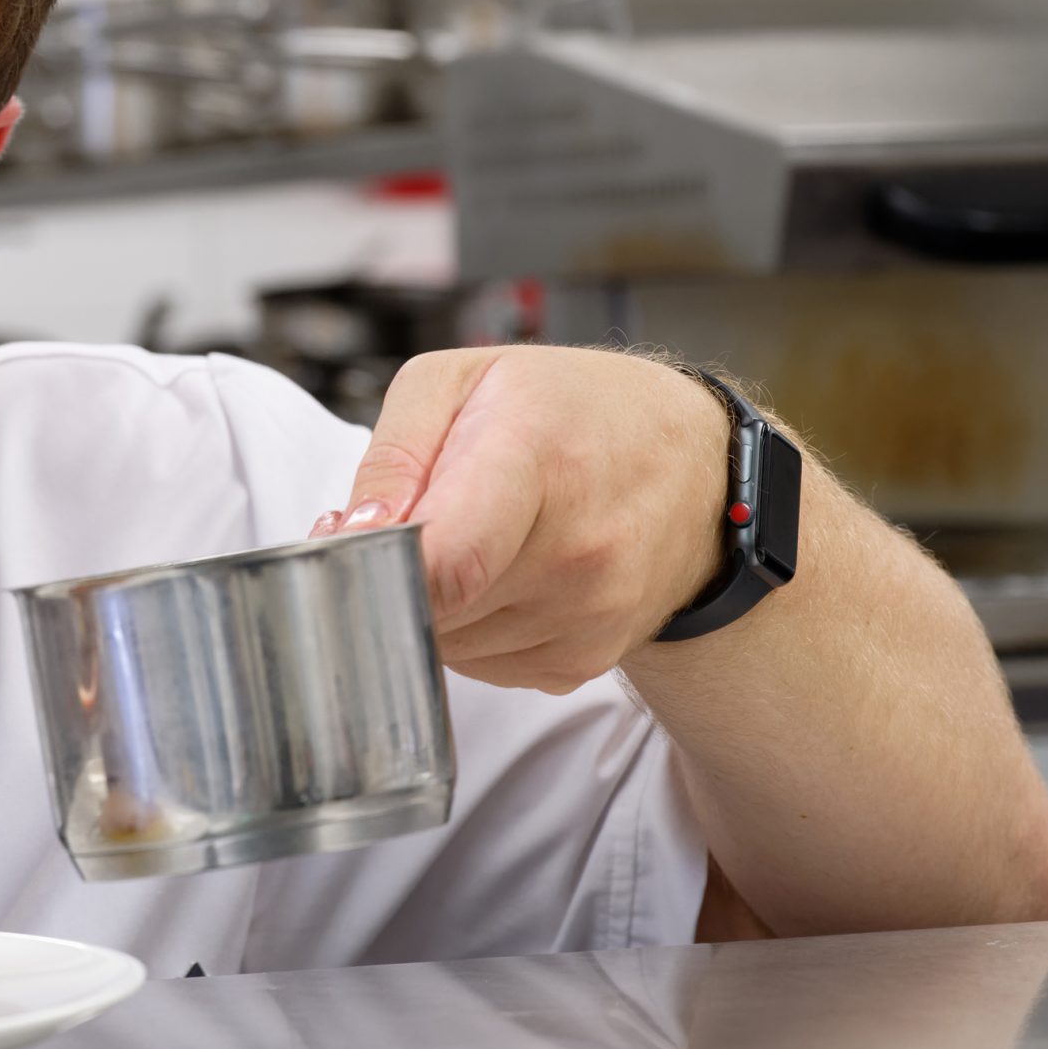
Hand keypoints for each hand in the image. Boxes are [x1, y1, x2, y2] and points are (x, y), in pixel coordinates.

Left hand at [315, 346, 731, 692]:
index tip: (352, 540)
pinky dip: (467, 630)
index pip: (442, 560)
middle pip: (431, 608)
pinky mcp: (584, 663)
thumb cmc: (568, 410)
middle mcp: (577, 552)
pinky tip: (494, 577)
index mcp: (537, 461)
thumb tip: (354, 532)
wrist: (695, 468)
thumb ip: (392, 454)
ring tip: (461, 542)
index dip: (375, 563)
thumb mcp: (462, 380)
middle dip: (389, 576)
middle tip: (401, 528)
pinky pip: (482, 668)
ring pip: (447, 646)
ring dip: (428, 605)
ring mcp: (588, 617)